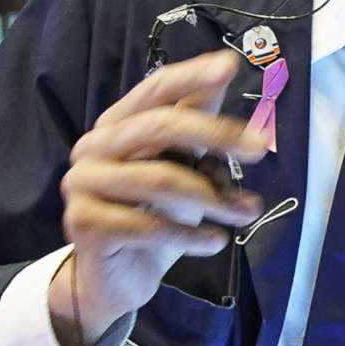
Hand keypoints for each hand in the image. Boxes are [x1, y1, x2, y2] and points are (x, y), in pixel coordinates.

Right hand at [49, 50, 265, 345]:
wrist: (114, 280)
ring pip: (161, 180)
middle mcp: (93, 146)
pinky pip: (147, 225)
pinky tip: (216, 242)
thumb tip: (224, 74)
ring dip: (213, 198)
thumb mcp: (182, 169)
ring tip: (248, 213)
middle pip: (161, 127)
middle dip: (216, 135)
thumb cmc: (152, 218)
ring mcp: (83, 184)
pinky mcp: (83, 223)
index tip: (230, 65)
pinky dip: (190, 235)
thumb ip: (196, 126)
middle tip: (261, 149)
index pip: (155, 90)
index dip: (191, 77)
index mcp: (116, 124)